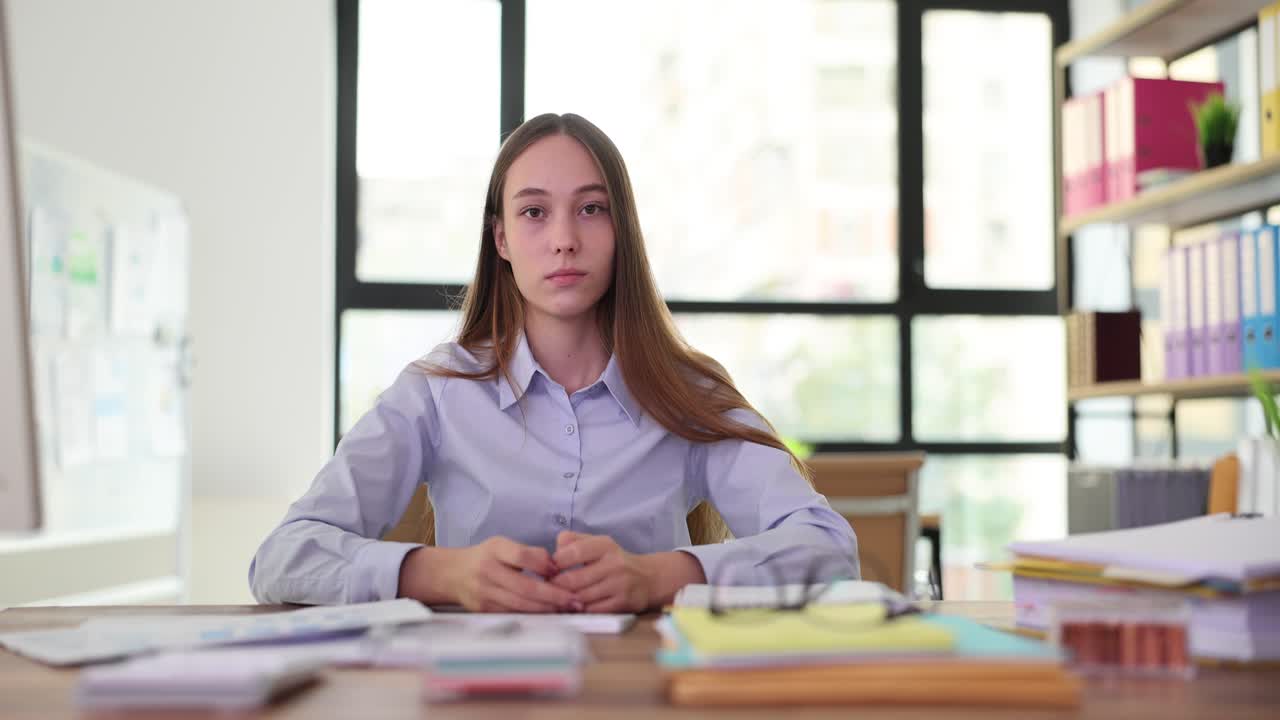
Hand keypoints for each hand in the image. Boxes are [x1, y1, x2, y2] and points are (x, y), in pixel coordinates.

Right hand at [401, 537, 576, 612]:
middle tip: (574, 600)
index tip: (559, 571)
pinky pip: (512, 614)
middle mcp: (487, 571)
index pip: (521, 556)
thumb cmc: (485, 557)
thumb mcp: (502, 545)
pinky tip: (547, 614)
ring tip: (566, 609)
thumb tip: (554, 565)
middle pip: (525, 587)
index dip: (543, 565)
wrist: (452, 574)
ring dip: (546, 609)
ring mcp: (484, 593)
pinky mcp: (484, 610)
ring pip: (520, 605)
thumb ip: (528, 553)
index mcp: (494, 550)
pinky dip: (532, 615)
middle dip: (553, 596)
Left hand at [548, 531, 656, 612]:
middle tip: (550, 588)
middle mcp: (614, 563)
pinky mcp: (623, 603)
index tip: (550, 569)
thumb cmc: (613, 561)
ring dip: (566, 600)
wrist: (647, 578)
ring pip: (581, 597)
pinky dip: (580, 610)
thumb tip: (553, 552)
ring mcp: (620, 584)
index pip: (573, 552)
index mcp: (605, 545)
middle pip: (573, 579)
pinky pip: (592, 610)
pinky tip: (576, 606)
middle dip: (557, 586)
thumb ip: (572, 541)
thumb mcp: (596, 544)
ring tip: (560, 598)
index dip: (556, 563)